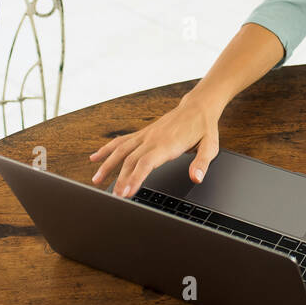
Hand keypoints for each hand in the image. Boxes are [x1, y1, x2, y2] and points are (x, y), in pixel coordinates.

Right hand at [89, 92, 220, 197]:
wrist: (198, 107)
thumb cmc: (204, 128)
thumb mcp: (210, 146)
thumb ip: (202, 163)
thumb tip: (196, 177)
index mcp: (168, 144)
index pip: (147, 163)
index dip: (135, 178)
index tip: (127, 192)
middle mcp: (153, 139)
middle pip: (131, 160)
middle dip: (121, 179)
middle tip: (114, 197)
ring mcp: (146, 135)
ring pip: (121, 150)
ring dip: (108, 165)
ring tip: (96, 181)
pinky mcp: (143, 133)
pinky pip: (121, 141)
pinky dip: (107, 149)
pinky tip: (95, 157)